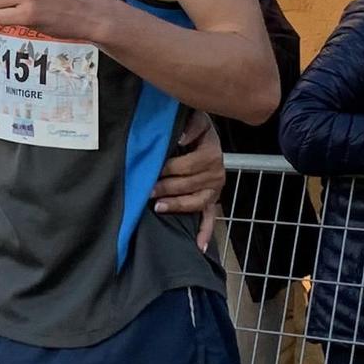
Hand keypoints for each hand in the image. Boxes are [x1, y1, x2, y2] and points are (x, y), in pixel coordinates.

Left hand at [154, 109, 224, 248]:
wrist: (206, 135)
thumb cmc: (196, 127)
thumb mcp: (197, 118)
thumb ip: (191, 124)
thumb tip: (180, 137)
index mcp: (211, 153)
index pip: (188, 165)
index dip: (169, 168)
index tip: (153, 169)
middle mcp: (216, 172)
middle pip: (188, 184)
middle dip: (166, 187)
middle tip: (146, 189)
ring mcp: (215, 189)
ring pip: (195, 202)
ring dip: (177, 206)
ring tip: (158, 207)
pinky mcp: (212, 200)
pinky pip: (210, 219)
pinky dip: (205, 232)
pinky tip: (199, 246)